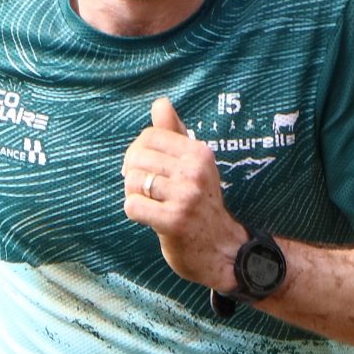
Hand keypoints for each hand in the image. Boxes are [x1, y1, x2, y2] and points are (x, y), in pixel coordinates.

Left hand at [122, 96, 243, 291]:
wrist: (221, 249)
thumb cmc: (201, 204)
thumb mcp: (195, 165)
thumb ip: (175, 134)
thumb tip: (160, 103)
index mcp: (199, 152)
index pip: (149, 136)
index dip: (139, 152)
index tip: (148, 169)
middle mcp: (195, 171)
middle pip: (137, 158)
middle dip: (133, 174)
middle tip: (146, 190)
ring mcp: (185, 197)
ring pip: (132, 181)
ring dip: (134, 194)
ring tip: (150, 203)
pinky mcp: (173, 221)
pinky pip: (133, 206)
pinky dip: (135, 212)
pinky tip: (150, 217)